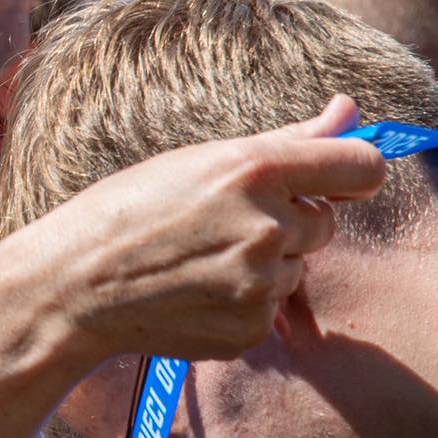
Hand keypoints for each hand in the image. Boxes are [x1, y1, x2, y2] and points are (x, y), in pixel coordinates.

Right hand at [0, 96, 383, 437]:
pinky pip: (271, 308)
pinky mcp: (249, 328)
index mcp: (255, 169)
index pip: (362, 166)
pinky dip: (243, 302)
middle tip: (224, 221)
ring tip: (201, 258)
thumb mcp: (202, 159)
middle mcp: (267, 226)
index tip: (337, 177)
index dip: (354, 170)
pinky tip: (195, 291)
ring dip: (265, 263)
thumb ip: (289, 138)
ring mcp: (260, 283)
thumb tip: (350, 109)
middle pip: (326, 222)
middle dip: (290, 221)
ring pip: (297, 268)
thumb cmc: (130, 209)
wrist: (75, 286)